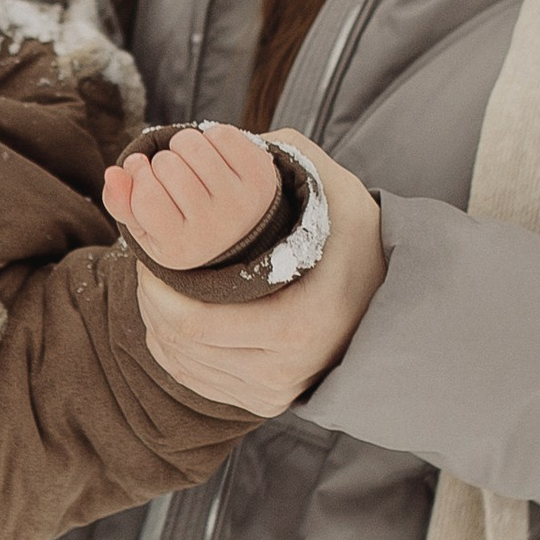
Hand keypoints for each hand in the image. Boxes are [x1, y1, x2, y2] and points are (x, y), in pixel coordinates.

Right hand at [103, 121, 281, 271]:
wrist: (238, 227)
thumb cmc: (183, 224)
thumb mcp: (146, 225)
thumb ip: (120, 203)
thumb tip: (113, 173)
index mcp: (181, 248)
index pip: (145, 195)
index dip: (136, 175)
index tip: (141, 173)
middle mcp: (214, 228)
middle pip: (166, 166)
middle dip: (160, 162)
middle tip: (171, 176)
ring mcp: (241, 200)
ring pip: (191, 144)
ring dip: (182, 146)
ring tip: (190, 165)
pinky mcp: (260, 174)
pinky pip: (220, 134)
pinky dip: (209, 138)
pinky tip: (213, 158)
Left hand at [131, 134, 387, 416]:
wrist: (393, 299)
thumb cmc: (356, 239)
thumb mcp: (331, 191)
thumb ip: (281, 156)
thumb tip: (219, 138)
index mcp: (297, 325)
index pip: (193, 322)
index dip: (156, 287)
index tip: (148, 251)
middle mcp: (283, 370)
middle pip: (181, 343)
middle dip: (150, 299)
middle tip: (145, 262)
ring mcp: (273, 391)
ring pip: (182, 364)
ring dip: (156, 323)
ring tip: (155, 283)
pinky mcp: (263, 401)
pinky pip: (195, 379)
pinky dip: (172, 348)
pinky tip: (168, 315)